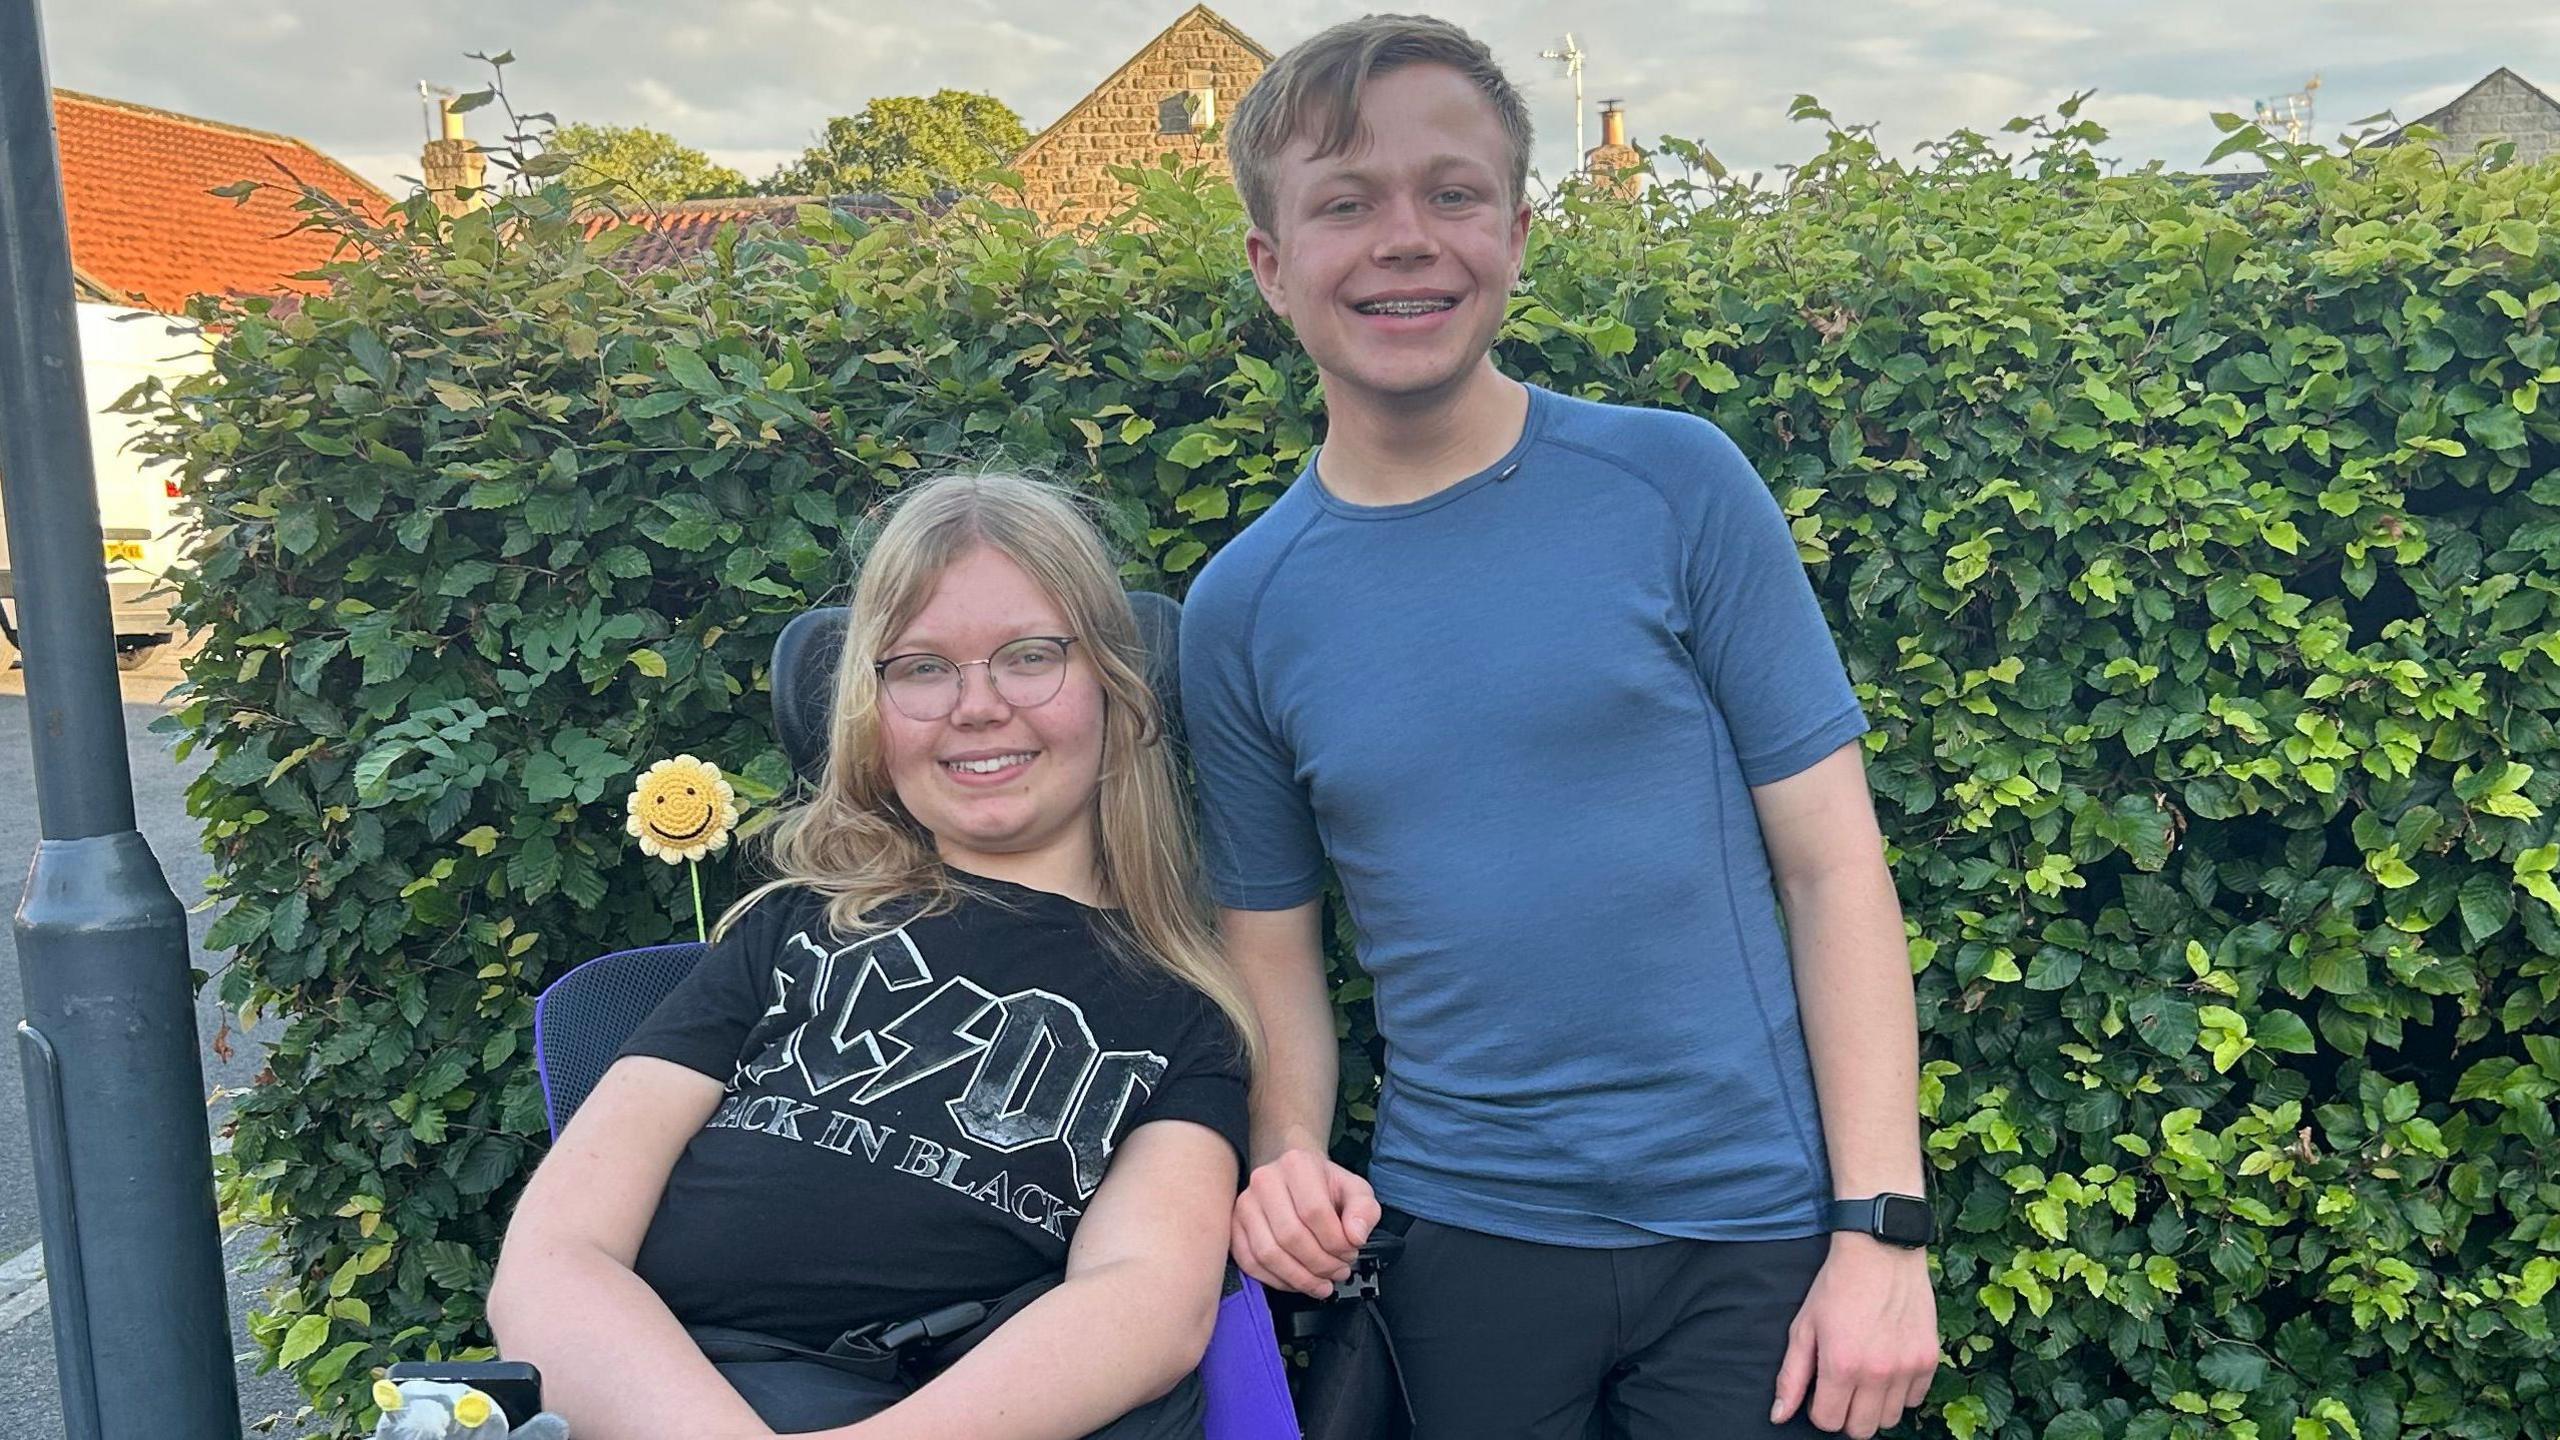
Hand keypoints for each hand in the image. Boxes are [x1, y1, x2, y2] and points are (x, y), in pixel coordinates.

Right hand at [1230, 1145, 1380, 1298]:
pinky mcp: (1235, 1226)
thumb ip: (1364, 1210)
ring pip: (1268, 1253)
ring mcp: (1245, 1204)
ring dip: (1300, 1277)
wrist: (1295, 1178)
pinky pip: (1250, 1263)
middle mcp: (1264, 1180)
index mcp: (1297, 1165)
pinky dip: (1277, 1280)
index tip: (1351, 1252)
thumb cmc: (1325, 1186)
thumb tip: (1355, 1236)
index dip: (1336, 1241)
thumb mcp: (1356, 1189)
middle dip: (1320, 1264)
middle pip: (1290, 1236)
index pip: (1314, 1212)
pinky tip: (1298, 1281)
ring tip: (1322, 1282)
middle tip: (1339, 1271)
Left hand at [1771, 1233, 1939, 1436]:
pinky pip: (1915, 1400)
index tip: (1821, 1391)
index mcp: (1841, 1366)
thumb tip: (1779, 1416)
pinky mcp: (1929, 1359)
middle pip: (1861, 1430)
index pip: (1828, 1422)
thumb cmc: (1836, 1286)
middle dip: (1847, 1415)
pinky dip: (1901, 1392)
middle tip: (1843, 1389)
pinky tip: (1888, 1367)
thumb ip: (1791, 1376)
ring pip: (1890, 1420)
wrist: (1880, 1251)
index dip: (1819, 1410)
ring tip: (1866, 1377)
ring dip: (1875, 1407)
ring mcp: (1907, 1368)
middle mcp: (1877, 1373)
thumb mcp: (1804, 1327)